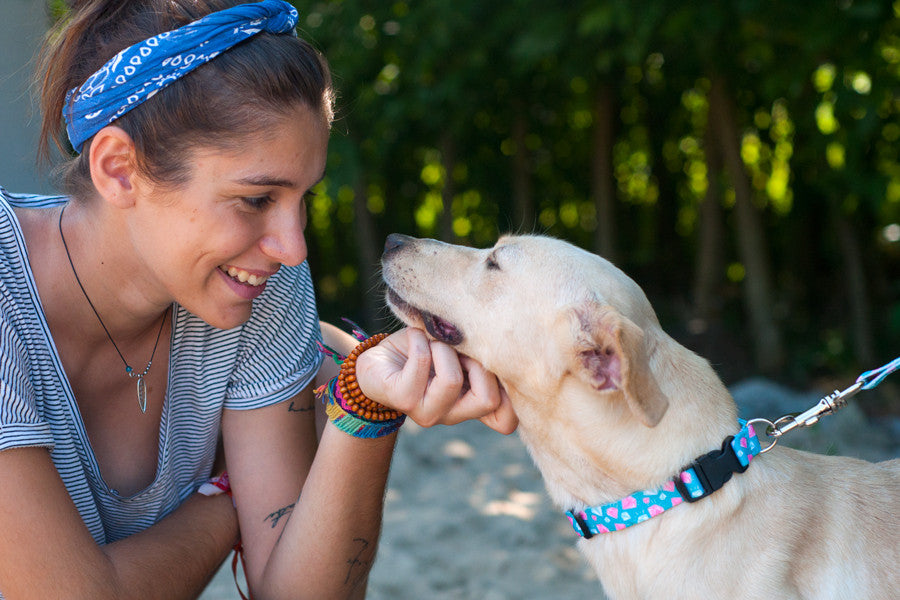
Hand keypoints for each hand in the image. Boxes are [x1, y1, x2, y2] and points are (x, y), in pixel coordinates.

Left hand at [355, 328, 517, 433]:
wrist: (378, 360)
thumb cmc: (422, 352)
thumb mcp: (458, 352)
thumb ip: (479, 355)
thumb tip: (498, 344)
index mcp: (470, 405)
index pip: (506, 421)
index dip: (511, 392)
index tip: (493, 358)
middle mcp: (452, 415)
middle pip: (487, 399)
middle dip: (477, 360)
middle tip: (458, 347)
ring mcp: (428, 412)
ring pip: (452, 381)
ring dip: (443, 348)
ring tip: (431, 342)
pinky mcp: (403, 399)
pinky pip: (423, 363)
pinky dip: (420, 340)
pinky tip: (414, 339)